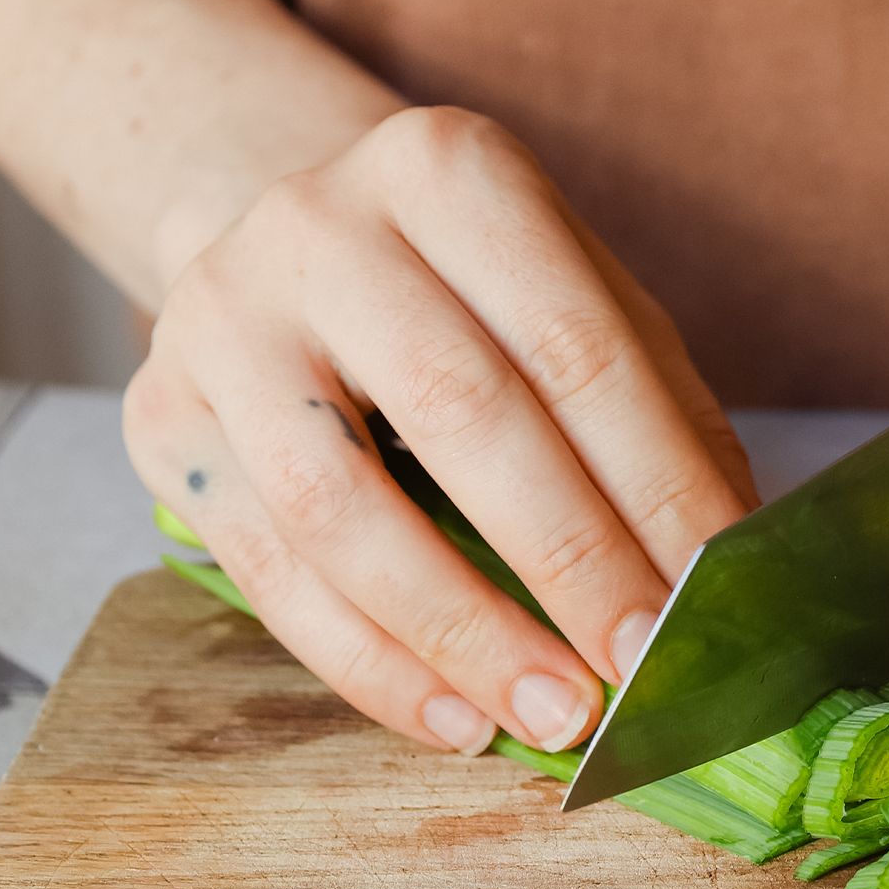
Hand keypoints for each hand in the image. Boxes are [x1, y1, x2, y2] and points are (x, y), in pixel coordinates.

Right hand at [125, 105, 756, 754]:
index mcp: (450, 171)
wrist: (292, 246)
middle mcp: (318, 227)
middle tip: (642, 669)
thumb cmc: (477, 291)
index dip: (653, 483)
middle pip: (464, 416)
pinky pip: (266, 569)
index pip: (577, 348)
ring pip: (340, 506)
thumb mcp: (583, 302)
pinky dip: (369, 662)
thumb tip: (731, 570)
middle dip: (570, 561)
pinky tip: (454, 717)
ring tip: (556, 715)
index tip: (710, 594)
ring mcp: (219, 319)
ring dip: (463, 632)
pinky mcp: (157, 416)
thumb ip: (661, 417)